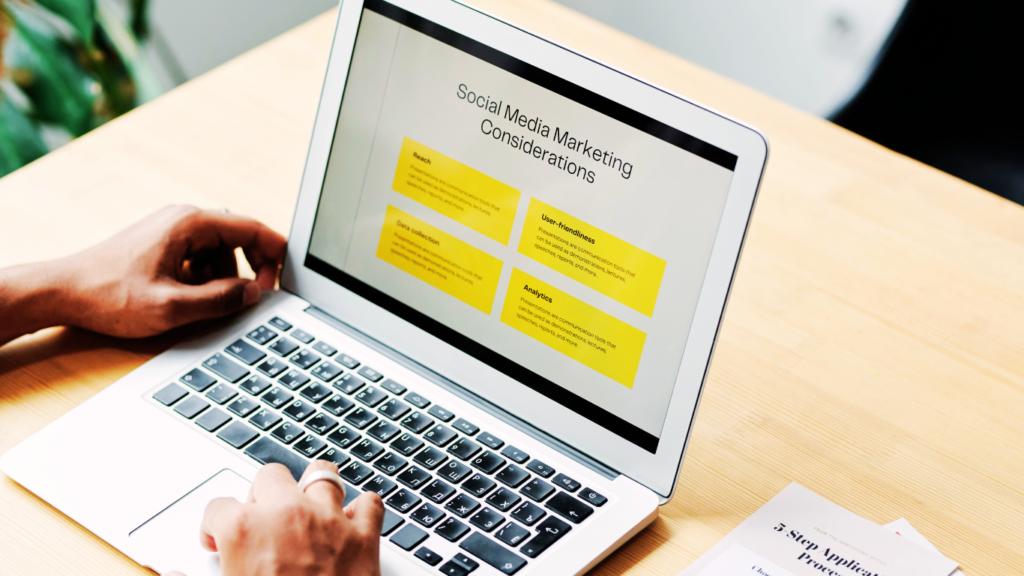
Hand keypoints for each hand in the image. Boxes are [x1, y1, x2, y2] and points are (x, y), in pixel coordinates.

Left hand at [55, 205, 284, 337]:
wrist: (61, 293)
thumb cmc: (108, 296)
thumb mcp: (172, 307)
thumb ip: (220, 301)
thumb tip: (254, 294)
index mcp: (190, 224)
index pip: (252, 228)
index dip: (275, 255)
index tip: (286, 279)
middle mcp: (183, 219)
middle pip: (239, 239)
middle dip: (248, 271)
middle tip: (250, 298)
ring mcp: (172, 231)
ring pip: (219, 253)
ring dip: (222, 278)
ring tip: (202, 303)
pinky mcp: (162, 245)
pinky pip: (199, 259)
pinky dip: (203, 279)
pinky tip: (186, 299)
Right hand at [170, 461, 383, 575]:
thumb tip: (173, 573)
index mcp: (244, 530)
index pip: (217, 506)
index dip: (214, 525)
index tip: (217, 539)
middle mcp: (286, 513)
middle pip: (270, 475)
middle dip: (263, 494)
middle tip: (261, 520)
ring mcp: (328, 520)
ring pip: (322, 474)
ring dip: (314, 487)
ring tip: (307, 506)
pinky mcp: (363, 536)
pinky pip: (369, 503)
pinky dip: (362, 510)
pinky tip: (352, 523)